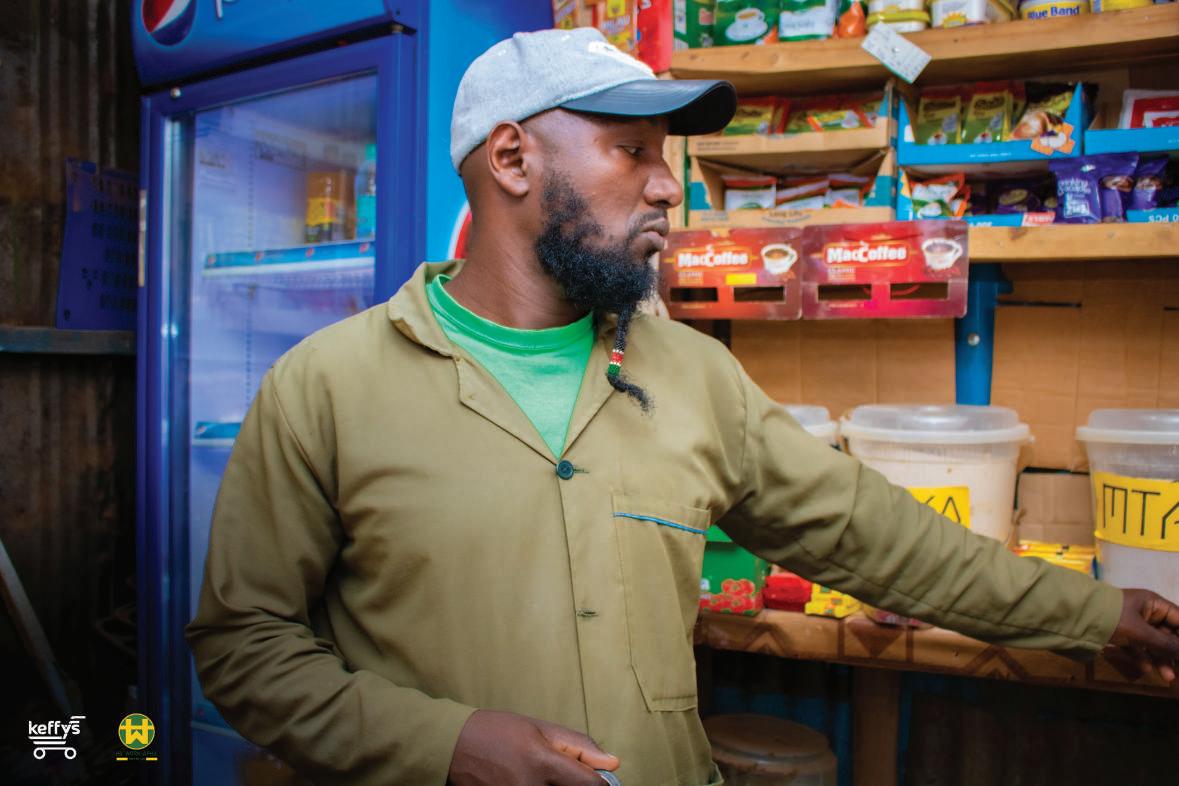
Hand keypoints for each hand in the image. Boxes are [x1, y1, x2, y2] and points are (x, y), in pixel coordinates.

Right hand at [448, 709, 618, 785]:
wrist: (453, 747)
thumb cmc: (498, 731)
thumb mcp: (540, 728)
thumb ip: (579, 747)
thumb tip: (612, 764)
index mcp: (543, 763)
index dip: (600, 784)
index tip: (597, 779)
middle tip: (560, 774)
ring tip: (541, 775)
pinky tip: (530, 781)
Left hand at [1104, 588, 1178, 684]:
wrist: (1074, 616)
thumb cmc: (1111, 618)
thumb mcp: (1139, 631)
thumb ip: (1164, 644)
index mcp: (1152, 603)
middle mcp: (1145, 612)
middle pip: (1167, 634)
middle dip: (1174, 653)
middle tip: (1178, 671)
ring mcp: (1132, 623)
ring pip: (1152, 643)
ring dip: (1160, 659)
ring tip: (1168, 677)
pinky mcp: (1120, 634)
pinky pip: (1136, 647)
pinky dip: (1141, 657)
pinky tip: (1145, 669)